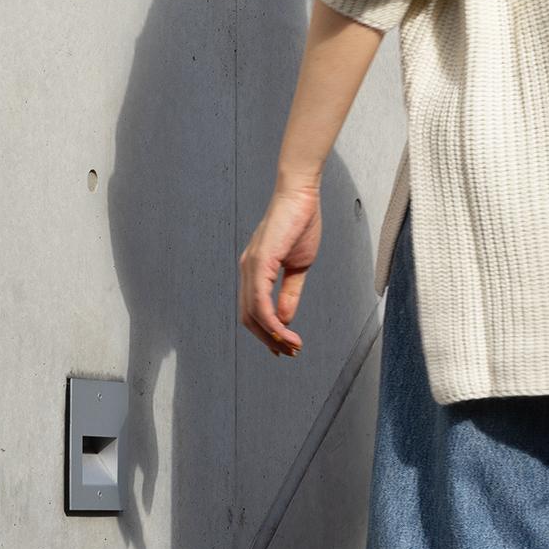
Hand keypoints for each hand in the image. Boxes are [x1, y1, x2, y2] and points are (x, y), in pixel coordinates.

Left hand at [239, 182, 320, 356]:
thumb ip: (289, 293)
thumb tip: (283, 319)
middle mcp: (247, 270)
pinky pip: (260, 300)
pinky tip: (285, 330)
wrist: (301, 196)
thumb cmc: (300, 223)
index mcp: (255, 271)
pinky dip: (271, 320)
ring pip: (253, 313)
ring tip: (292, 346)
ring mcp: (251, 266)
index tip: (287, 346)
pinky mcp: (260, 261)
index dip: (269, 332)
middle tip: (290, 353)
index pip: (254, 311)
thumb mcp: (298, 267)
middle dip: (269, 340)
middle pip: (249, 318)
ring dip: (272, 335)